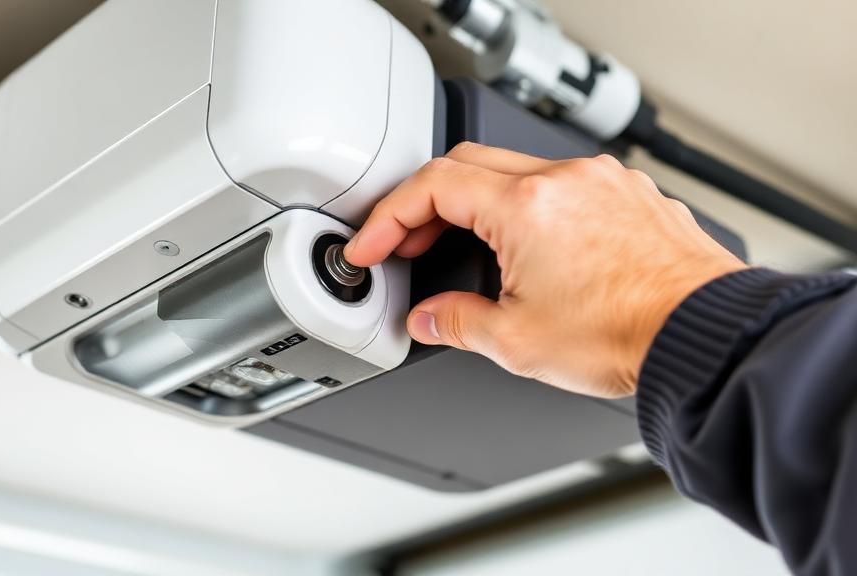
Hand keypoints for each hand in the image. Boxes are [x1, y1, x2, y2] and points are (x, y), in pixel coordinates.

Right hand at [344, 143, 745, 397]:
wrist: (705, 336)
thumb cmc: (629, 334)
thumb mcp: (518, 342)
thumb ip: (457, 323)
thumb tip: (429, 320)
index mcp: (526, 207)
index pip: (432, 187)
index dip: (388, 217)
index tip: (372, 245)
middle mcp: (566, 179)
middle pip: (468, 165)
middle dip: (426, 204)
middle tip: (408, 244)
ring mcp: (603, 182)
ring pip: (517, 170)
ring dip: (479, 203)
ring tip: (467, 249)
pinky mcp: (632, 195)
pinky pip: (564, 185)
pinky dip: (530, 208)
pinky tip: (531, 248)